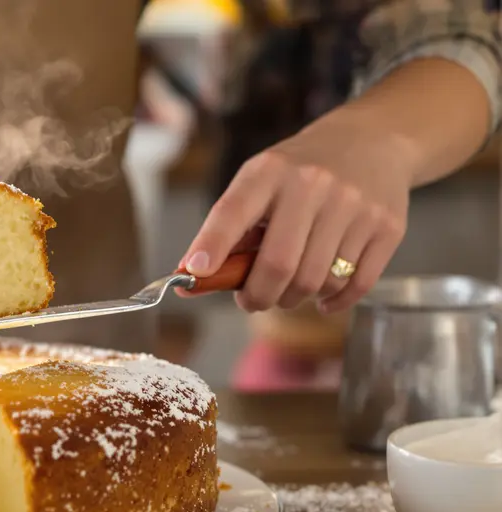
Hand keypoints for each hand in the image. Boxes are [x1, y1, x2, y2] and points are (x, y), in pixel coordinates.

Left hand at [179, 113, 415, 312]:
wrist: (374, 141)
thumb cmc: (301, 172)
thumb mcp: (260, 180)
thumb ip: (229, 226)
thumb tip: (192, 278)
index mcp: (269, 172)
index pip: (232, 213)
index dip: (210, 247)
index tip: (194, 275)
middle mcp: (313, 185)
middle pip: (278, 266)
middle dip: (257, 296)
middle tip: (252, 300)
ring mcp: (354, 206)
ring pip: (317, 282)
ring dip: (295, 298)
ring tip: (290, 288)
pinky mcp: (387, 227)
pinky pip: (354, 285)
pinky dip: (333, 301)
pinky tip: (322, 297)